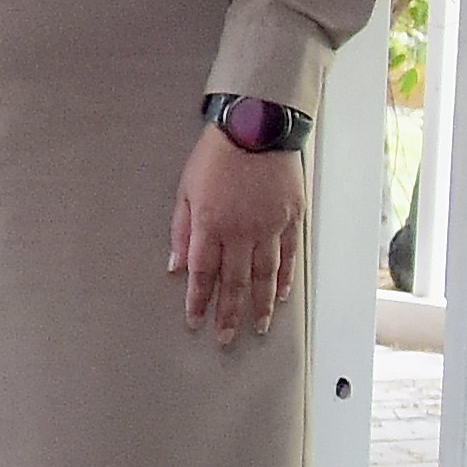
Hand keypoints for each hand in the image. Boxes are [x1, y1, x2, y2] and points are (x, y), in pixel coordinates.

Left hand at [170, 126, 307, 345]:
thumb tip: (176, 267)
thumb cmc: (215, 156)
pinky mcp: (291, 219)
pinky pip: (288, 256)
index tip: (195, 322)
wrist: (256, 127)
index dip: (198, 301)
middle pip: (235, 282)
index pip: (203, 274)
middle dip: (229, 313)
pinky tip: (281, 296)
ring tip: (257, 326)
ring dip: (261, 304)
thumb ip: (181, 231)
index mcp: (210, 225)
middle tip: (226, 338)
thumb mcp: (185, 190)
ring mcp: (269, 226)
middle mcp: (241, 231)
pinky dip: (284, 279)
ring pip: (265, 275)